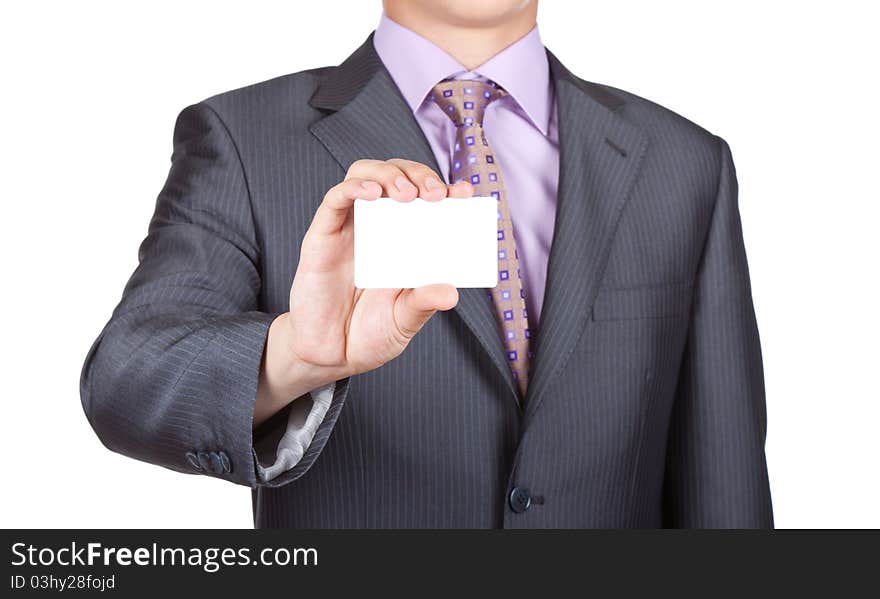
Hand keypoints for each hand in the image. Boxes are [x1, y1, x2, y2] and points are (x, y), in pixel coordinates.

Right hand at [254, 159, 473, 424]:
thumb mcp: (405, 320)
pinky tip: (372, 193)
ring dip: (389, 174)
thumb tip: (450, 293)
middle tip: (435, 195)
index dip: (446, 188)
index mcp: (407, 240)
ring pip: (366, 174)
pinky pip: (335, 199)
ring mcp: (351, 227)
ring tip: (407, 195)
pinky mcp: (322, 235)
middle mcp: (380, 227)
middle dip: (420, 175)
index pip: (427, 199)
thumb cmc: (371, 334)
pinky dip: (353, 187)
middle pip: (398, 175)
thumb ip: (423, 303)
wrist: (330, 355)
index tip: (464, 192)